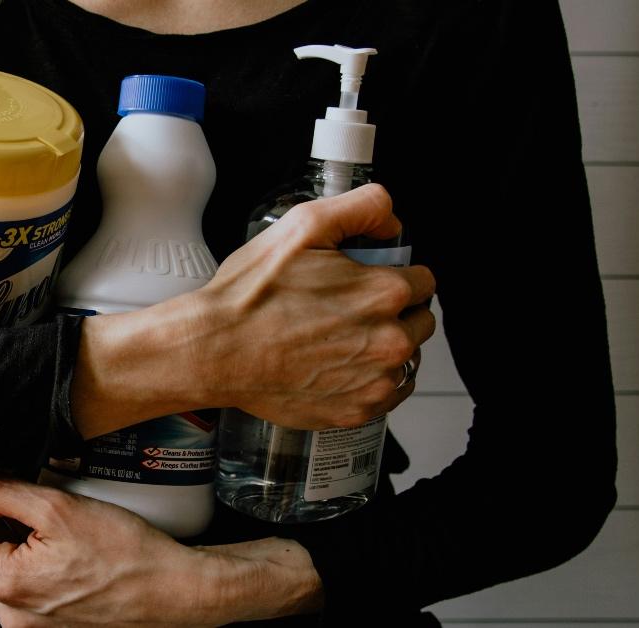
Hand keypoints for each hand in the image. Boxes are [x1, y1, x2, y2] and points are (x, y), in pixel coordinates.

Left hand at [0, 473, 322, 626]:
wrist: (175, 593)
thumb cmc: (129, 555)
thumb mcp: (60, 509)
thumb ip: (6, 495)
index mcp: (6, 584)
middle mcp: (9, 613)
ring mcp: (27, 624)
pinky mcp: (45, 624)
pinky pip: (8, 584)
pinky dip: (1, 555)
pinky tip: (11, 529)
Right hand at [71, 183, 434, 436]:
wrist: (214, 351)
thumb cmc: (251, 295)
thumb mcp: (303, 226)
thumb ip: (361, 207)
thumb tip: (392, 219)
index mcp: (385, 293)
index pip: (423, 280)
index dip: (393, 274)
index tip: (365, 280)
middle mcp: (390, 341)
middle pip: (419, 320)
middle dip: (392, 311)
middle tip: (346, 309)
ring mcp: (374, 382)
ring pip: (404, 359)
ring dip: (382, 347)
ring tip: (336, 339)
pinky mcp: (356, 412)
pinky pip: (386, 394)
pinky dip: (369, 381)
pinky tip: (336, 366)